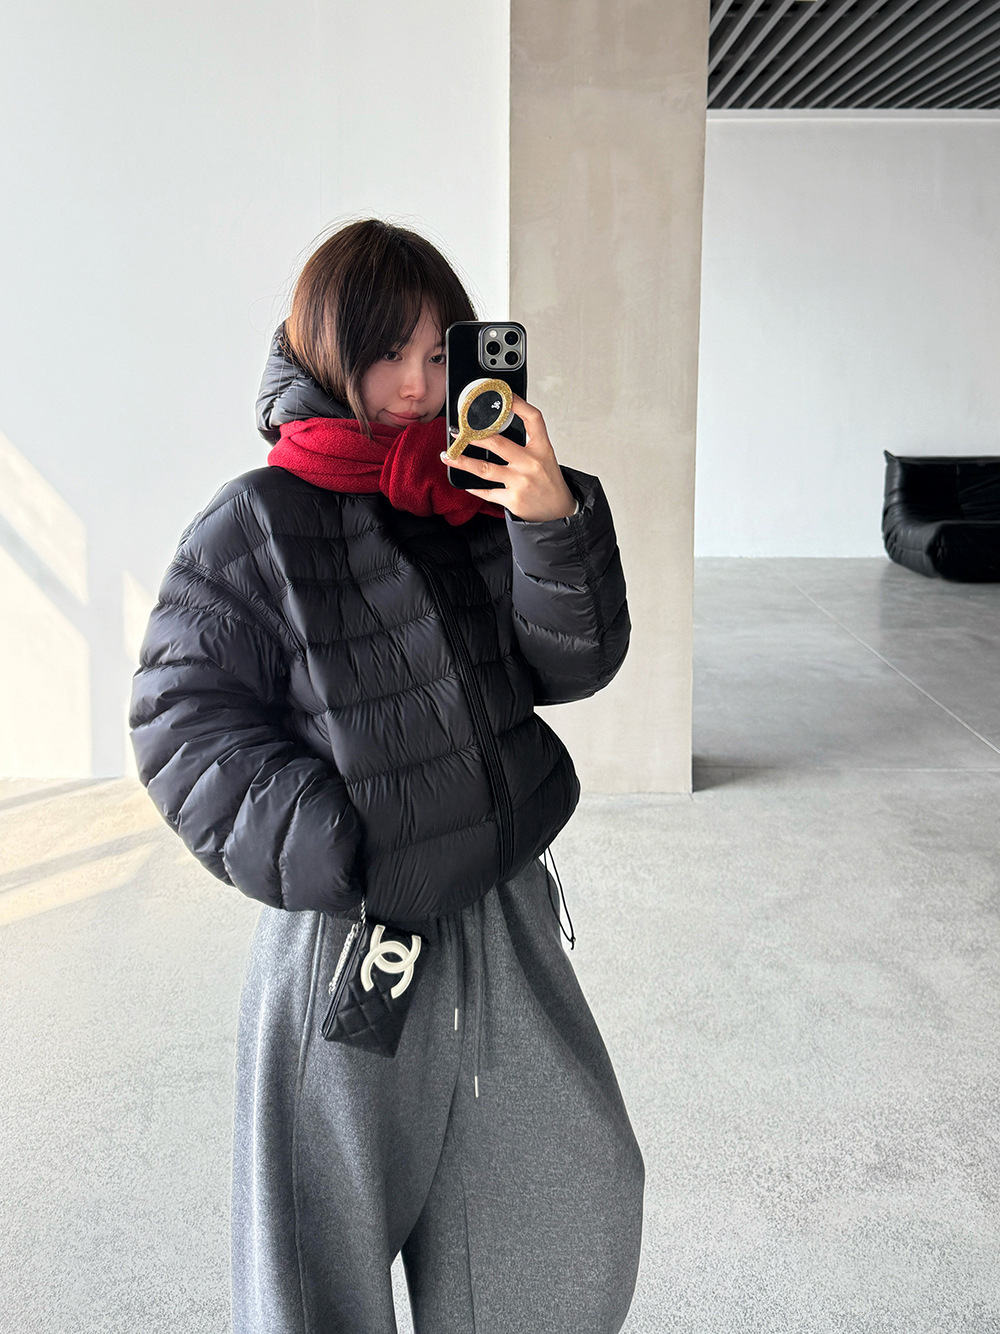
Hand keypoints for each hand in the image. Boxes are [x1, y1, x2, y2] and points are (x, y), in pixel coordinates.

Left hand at [439, 392, 576, 521]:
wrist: (558, 510)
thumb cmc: (549, 481)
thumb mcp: (545, 456)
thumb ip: (526, 442)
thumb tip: (496, 427)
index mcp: (542, 448)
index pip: (533, 418)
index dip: (518, 403)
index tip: (503, 395)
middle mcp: (531, 463)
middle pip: (498, 443)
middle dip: (473, 436)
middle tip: (457, 432)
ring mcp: (521, 482)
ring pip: (485, 469)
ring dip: (462, 462)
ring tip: (448, 456)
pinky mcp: (513, 500)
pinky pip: (487, 492)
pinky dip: (474, 488)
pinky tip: (465, 483)